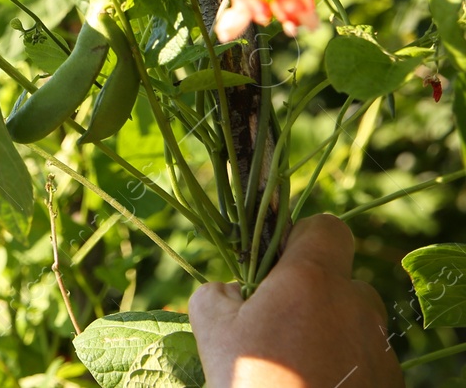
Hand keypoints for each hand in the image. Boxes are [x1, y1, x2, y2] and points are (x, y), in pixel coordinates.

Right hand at [189, 215, 399, 387]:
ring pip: (353, 322)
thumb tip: (233, 292)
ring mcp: (378, 348)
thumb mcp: (210, 328)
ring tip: (292, 364)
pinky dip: (342, 365)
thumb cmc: (249, 383)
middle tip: (275, 324)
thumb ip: (218, 292)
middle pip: (341, 280)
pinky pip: (364, 358)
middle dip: (312, 295)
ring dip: (327, 332)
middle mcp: (356, 306)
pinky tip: (312, 384)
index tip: (274, 266)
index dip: (300, 238)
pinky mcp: (390, 382)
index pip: (327, 228)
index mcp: (313, 280)